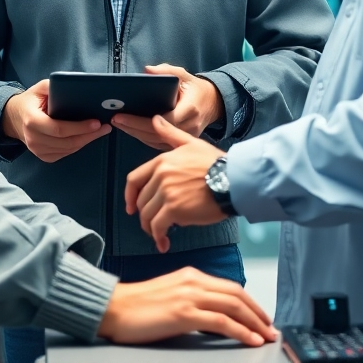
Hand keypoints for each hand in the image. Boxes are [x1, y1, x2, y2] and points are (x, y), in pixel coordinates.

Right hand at [1, 79, 109, 162]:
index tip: (96, 122)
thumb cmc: (30, 101)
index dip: (79, 127)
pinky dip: (78, 145)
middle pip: (67, 142)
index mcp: (31, 121)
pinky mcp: (43, 156)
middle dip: (89, 135)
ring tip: (101, 131)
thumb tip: (74, 86)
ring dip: (87, 141)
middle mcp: (33, 139)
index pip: (58, 129)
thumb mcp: (39, 88)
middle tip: (105, 127)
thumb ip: (53, 86)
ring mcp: (37, 150)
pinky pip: (65, 153)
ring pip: (68, 149)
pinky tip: (87, 137)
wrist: (13, 118)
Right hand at [98, 267, 276, 345]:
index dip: (250, 302)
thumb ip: (191, 300)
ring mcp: (189, 295)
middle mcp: (192, 281)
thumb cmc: (138, 305)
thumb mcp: (170, 295)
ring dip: (255, 322)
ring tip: (266, 335)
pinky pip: (221, 321)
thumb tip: (212, 317)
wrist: (114, 307)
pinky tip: (250, 339)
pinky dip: (241, 331)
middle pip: (236, 294)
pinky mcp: (184, 313)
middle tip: (271, 327)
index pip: (229, 286)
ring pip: (233, 305)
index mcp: (190, 275)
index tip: (262, 317)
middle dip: (258, 312)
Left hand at [110, 63, 223, 149]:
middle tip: (116, 118)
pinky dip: (143, 137)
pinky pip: (159, 143)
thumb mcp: (184, 75)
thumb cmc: (195, 89)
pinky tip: (130, 129)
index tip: (127, 115)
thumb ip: (166, 71)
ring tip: (118, 123)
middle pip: (157, 134)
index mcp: (190, 110)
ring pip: (156, 141)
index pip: (166, 120)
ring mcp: (185, 138)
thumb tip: (147, 70)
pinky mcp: (179, 143)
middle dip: (134, 127)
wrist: (213, 104)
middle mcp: (189, 127)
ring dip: (135, 133)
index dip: (145, 121)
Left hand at [124, 116, 229, 251]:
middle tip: (153, 224)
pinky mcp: (175, 209)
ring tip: (160, 235)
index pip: (134, 179)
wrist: (233, 179)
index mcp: (161, 161)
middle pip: (141, 200)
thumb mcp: (191, 143)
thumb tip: (154, 120)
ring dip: (151, 229)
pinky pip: (158, 227)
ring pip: (148, 215)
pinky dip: (159, 237)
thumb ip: (170, 134)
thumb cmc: (216, 163)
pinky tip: (164, 243)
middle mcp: (160, 176)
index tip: (131, 207)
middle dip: (145, 215)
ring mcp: (166, 192)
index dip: (130, 196)